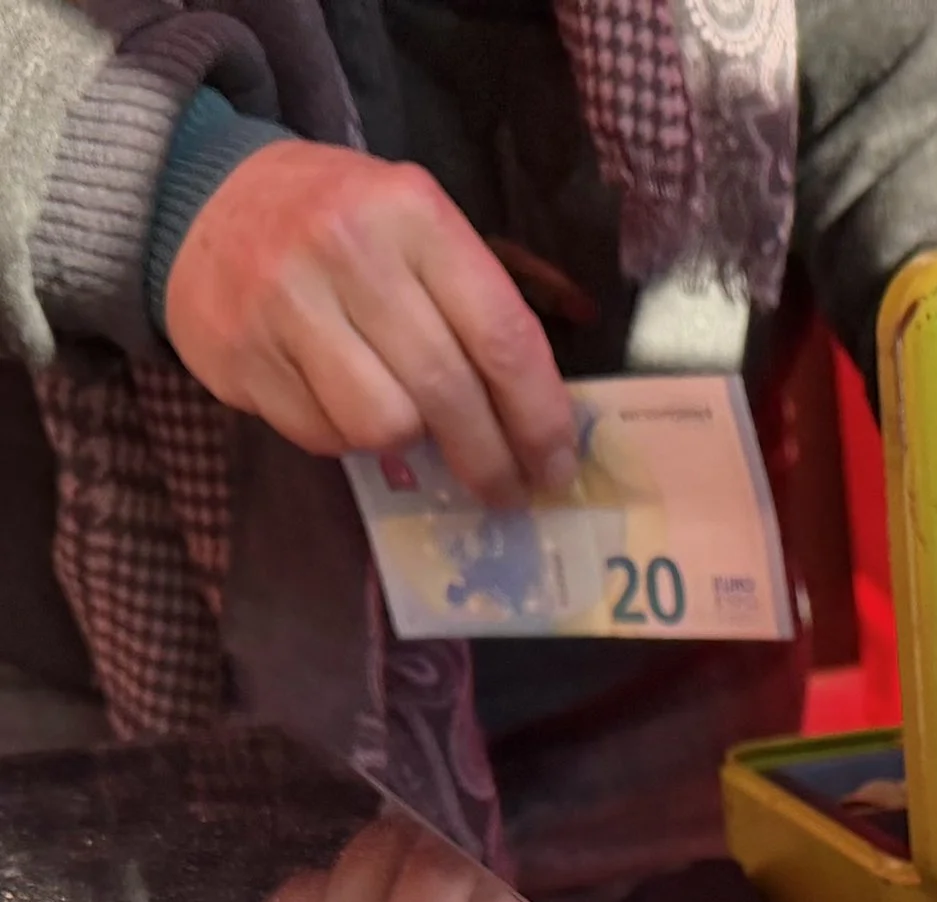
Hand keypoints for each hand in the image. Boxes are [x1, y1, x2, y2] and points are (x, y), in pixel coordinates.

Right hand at [165, 140, 576, 506]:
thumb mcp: (422, 227)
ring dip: (409, 445)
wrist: (200, 196)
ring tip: (410, 426)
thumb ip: (490, 301)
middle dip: (490, 459)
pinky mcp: (238, 351)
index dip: (540, 418)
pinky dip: (345, 438)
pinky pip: (323, 435)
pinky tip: (339, 402)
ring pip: (384, 426)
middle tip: (508, 490)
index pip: (503, 338)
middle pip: (447, 393)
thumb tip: (558, 416)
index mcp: (413, 214)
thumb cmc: (343, 225)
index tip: (556, 466)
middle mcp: (347, 249)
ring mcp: (284, 301)